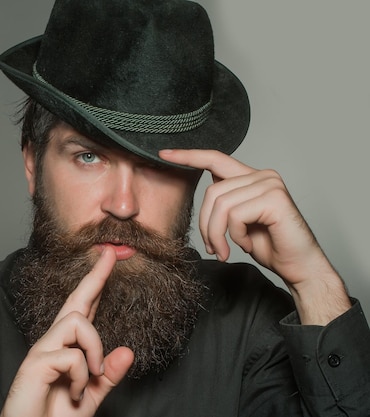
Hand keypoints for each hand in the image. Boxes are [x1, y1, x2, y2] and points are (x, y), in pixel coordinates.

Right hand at [0, 247, 133, 416]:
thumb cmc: (55, 416)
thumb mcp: (91, 396)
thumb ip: (107, 376)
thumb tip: (128, 351)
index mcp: (66, 347)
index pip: (83, 309)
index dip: (96, 284)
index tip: (108, 259)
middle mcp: (52, 342)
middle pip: (76, 301)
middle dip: (96, 276)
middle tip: (112, 252)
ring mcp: (42, 350)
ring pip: (78, 322)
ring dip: (94, 350)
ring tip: (91, 377)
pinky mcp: (35, 362)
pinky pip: (72, 355)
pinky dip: (83, 377)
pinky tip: (76, 393)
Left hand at [159, 149, 350, 323]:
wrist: (299, 267)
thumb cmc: (269, 245)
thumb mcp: (238, 221)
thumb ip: (224, 202)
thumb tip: (206, 190)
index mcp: (252, 177)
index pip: (215, 158)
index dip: (188, 156)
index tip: (164, 153)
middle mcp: (263, 175)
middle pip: (212, 191)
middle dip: (205, 224)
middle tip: (213, 247)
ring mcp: (270, 184)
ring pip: (220, 204)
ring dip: (216, 234)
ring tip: (224, 250)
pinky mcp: (274, 199)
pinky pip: (235, 216)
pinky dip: (235, 236)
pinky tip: (247, 244)